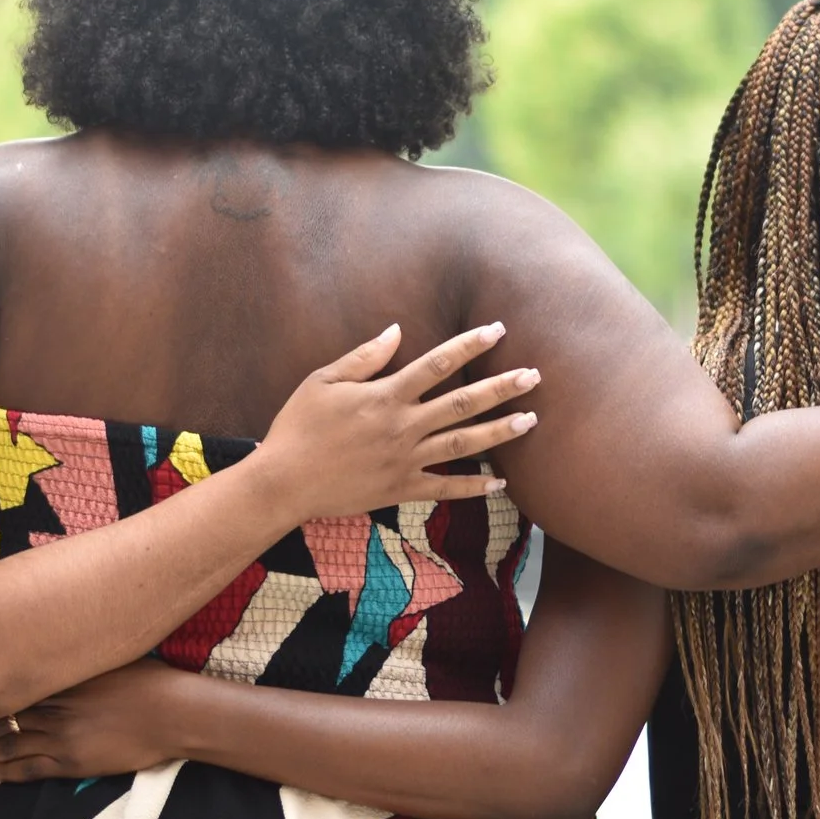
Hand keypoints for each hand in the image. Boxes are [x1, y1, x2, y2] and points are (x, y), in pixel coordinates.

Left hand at [0, 660, 188, 782]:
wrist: (174, 713)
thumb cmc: (150, 682)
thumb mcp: (111, 658)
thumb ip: (82, 658)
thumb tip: (63, 649)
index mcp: (62, 678)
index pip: (12, 687)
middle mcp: (54, 706)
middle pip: (2, 716)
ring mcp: (61, 737)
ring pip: (8, 744)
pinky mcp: (72, 762)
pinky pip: (28, 769)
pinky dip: (2, 771)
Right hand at [246, 323, 538, 521]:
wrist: (284, 482)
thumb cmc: (298, 427)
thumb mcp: (322, 381)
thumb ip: (364, 357)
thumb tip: (397, 331)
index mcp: (385, 396)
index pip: (438, 363)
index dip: (470, 345)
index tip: (498, 330)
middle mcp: (403, 427)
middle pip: (463, 403)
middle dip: (502, 388)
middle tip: (535, 376)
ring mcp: (406, 460)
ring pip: (464, 444)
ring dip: (500, 432)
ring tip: (531, 420)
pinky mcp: (401, 488)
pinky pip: (445, 489)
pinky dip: (474, 487)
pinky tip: (501, 483)